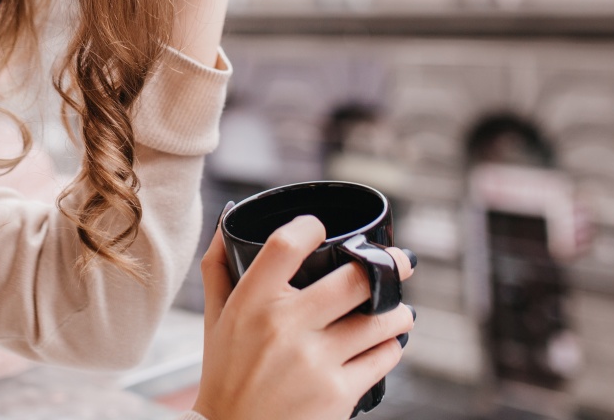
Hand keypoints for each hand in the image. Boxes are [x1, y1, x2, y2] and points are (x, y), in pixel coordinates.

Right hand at [192, 216, 414, 419]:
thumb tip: (230, 219)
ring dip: (396, 311)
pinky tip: (387, 342)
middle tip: (399, 259)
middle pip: (351, 280)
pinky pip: (381, 359)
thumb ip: (219, 264)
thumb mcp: (214, 316)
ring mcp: (315, 361)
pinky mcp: (338, 394)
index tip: (321, 229)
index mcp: (251, 301)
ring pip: (377, 321)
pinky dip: (390, 346)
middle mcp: (285, 326)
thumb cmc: (226, 372)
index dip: (309, 227)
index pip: (285, 245)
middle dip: (387, 264)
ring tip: (399, 309)